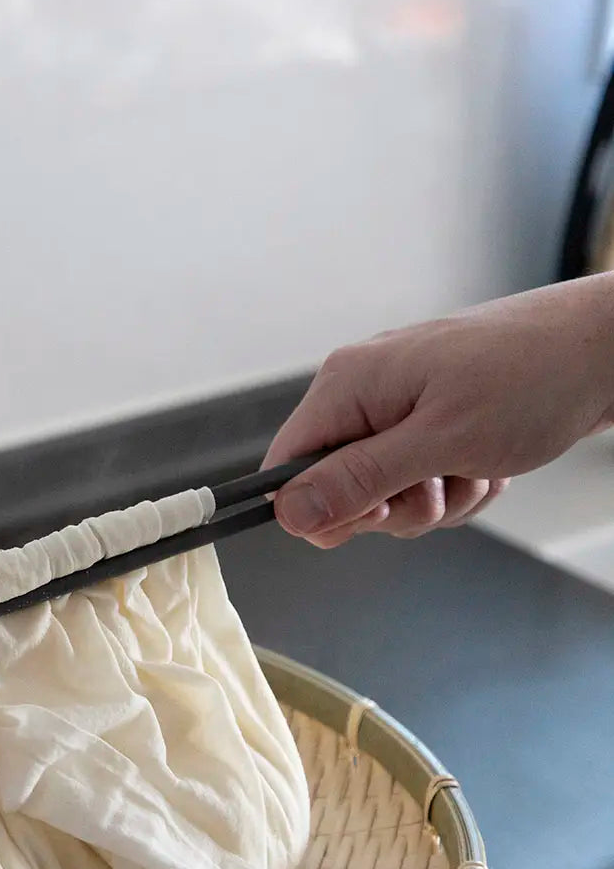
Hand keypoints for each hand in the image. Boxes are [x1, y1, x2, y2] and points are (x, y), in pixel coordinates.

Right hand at [263, 274, 613, 547]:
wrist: (608, 348)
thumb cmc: (534, 378)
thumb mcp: (440, 442)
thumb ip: (359, 479)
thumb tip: (290, 512)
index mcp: (348, 384)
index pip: (287, 464)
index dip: (317, 507)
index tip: (369, 520)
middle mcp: (365, 390)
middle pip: (339, 485)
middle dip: (395, 505)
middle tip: (437, 487)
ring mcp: (402, 404)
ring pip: (388, 491)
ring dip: (438, 498)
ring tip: (476, 466)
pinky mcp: (436, 417)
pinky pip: (424, 478)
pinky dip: (460, 483)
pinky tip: (490, 462)